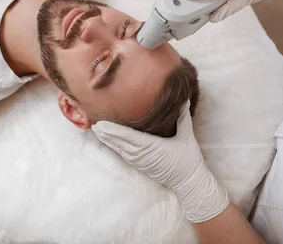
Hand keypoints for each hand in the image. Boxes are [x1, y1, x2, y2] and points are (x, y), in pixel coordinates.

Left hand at [92, 105, 228, 222]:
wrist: (189, 183)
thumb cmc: (188, 160)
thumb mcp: (187, 136)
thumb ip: (183, 117)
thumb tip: (184, 99)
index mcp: (152, 146)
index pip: (128, 136)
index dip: (113, 130)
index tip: (101, 124)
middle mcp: (142, 154)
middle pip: (119, 143)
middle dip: (106, 133)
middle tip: (93, 124)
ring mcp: (140, 161)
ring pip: (119, 149)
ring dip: (108, 140)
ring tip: (96, 131)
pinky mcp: (140, 165)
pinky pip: (124, 154)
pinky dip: (114, 147)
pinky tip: (108, 141)